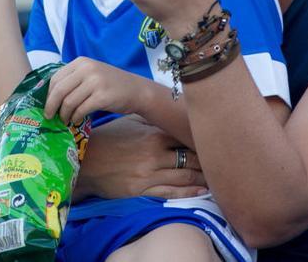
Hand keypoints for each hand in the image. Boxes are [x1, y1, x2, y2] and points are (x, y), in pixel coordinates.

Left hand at [44, 57, 150, 123]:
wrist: (136, 90)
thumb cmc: (111, 84)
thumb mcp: (91, 74)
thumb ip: (73, 80)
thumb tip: (50, 97)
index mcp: (81, 62)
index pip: (56, 79)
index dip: (48, 95)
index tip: (47, 106)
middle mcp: (87, 69)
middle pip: (59, 90)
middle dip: (51, 106)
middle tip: (49, 117)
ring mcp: (95, 82)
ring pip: (69, 102)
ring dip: (64, 114)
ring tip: (66, 120)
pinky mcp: (102, 96)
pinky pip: (81, 110)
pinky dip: (76, 117)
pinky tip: (77, 120)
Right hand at [75, 115, 206, 200]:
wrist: (84, 162)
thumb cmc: (106, 139)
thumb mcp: (128, 123)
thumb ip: (151, 121)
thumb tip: (168, 115)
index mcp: (153, 136)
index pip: (186, 138)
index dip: (201, 140)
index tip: (215, 140)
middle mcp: (155, 155)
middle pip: (191, 158)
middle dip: (208, 160)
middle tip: (224, 160)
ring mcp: (149, 175)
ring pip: (185, 176)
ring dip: (203, 177)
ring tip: (218, 177)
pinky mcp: (142, 191)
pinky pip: (172, 193)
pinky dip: (189, 192)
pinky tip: (201, 192)